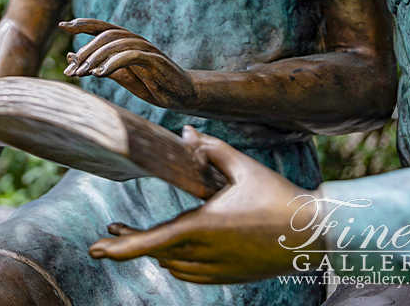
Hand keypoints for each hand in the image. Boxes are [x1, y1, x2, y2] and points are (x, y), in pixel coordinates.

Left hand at [61, 18, 196, 110]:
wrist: (182, 95)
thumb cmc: (152, 83)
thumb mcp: (122, 76)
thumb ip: (99, 66)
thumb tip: (71, 59)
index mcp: (127, 42)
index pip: (102, 27)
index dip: (83, 24)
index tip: (63, 25)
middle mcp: (136, 41)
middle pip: (107, 34)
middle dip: (86, 49)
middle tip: (72, 69)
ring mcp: (147, 49)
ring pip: (118, 43)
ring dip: (96, 57)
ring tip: (82, 73)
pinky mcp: (157, 62)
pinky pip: (132, 56)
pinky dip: (114, 62)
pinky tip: (100, 73)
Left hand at [88, 127, 321, 283]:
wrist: (314, 234)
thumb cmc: (279, 196)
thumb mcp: (243, 166)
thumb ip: (211, 149)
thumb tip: (187, 133)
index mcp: (204, 227)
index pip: (152, 242)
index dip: (121, 247)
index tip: (95, 247)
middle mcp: (207, 254)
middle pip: (156, 253)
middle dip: (129, 245)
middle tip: (108, 236)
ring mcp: (219, 269)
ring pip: (173, 264)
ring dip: (155, 251)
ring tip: (136, 237)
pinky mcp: (231, 276)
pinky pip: (192, 272)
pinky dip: (176, 260)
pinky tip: (174, 248)